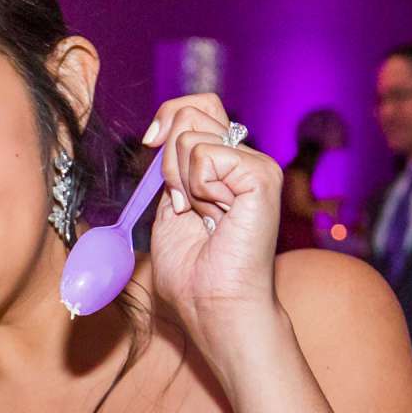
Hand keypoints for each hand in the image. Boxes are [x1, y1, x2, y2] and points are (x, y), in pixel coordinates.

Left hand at [141, 92, 286, 351]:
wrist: (213, 305)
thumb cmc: (193, 271)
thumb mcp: (167, 207)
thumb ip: (168, 168)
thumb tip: (157, 135)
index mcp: (224, 163)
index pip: (197, 107)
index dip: (168, 117)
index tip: (149, 145)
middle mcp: (244, 158)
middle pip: (193, 110)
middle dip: (168, 157)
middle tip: (182, 202)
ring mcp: (256, 165)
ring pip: (192, 134)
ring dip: (180, 180)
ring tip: (201, 214)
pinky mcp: (262, 176)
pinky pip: (206, 156)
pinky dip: (196, 188)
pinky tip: (214, 216)